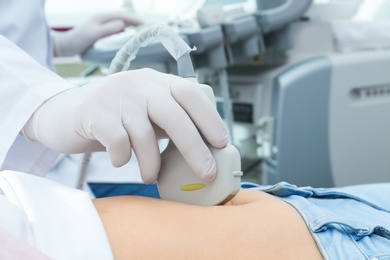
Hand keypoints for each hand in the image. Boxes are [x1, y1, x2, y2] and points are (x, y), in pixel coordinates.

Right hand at [23, 69, 228, 182]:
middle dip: (194, 148)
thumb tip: (204, 150)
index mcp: (156, 82)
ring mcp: (115, 94)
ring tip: (150, 176)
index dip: (210, 118)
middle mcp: (139, 83)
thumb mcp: (146, 112)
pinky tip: (119, 160)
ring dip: (151, 163)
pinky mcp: (94, 111)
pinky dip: (122, 158)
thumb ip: (170, 122)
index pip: (191, 93)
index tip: (222, 143)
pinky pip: (118, 142)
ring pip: (144, 134)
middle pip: (174, 115)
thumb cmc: (115, 119)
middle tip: (206, 173)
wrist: (65, 114)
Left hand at [52, 11, 141, 56]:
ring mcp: (100, 22)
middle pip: (121, 16)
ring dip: (130, 23)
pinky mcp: (98, 28)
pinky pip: (115, 25)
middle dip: (134, 20)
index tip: (145, 24)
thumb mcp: (94, 35)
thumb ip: (108, 28)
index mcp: (101, 17)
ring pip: (119, 20)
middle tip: (146, 27)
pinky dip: (124, 27)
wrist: (64, 45)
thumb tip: (123, 24)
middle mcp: (101, 17)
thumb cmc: (78, 41)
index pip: (121, 15)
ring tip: (140, 28)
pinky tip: (127, 31)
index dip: (134, 19)